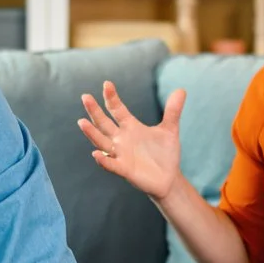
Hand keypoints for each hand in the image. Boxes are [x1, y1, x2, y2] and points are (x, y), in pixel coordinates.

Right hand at [78, 80, 185, 199]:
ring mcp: (121, 154)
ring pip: (102, 142)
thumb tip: (181, 90)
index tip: (107, 84)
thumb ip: (172, 111)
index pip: (117, 109)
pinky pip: (111, 164)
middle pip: (104, 123)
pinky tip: (96, 154)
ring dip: (92, 133)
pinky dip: (103, 160)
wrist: (169, 178)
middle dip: (95, 111)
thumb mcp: (170, 130)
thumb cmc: (165, 153)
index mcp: (130, 127)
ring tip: (81, 122)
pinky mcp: (125, 170)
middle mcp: (122, 139)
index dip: (112, 97)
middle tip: (85, 96)